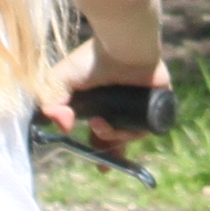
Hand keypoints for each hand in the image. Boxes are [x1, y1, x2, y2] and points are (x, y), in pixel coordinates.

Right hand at [40, 47, 172, 157]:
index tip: (98, 167)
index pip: (101, 132)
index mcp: (102, 102)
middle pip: (120, 138)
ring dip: (115, 137)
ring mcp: (142, 102)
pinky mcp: (160, 101)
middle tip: (103, 167)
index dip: (98, 150)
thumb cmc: (90, 59)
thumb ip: (50, 103)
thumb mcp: (59, 81)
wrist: (120, 43)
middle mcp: (123, 104)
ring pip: (131, 134)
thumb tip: (61, 126)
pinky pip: (151, 127)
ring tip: (102, 124)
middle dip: (111, 154)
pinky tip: (126, 126)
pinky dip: (137, 131)